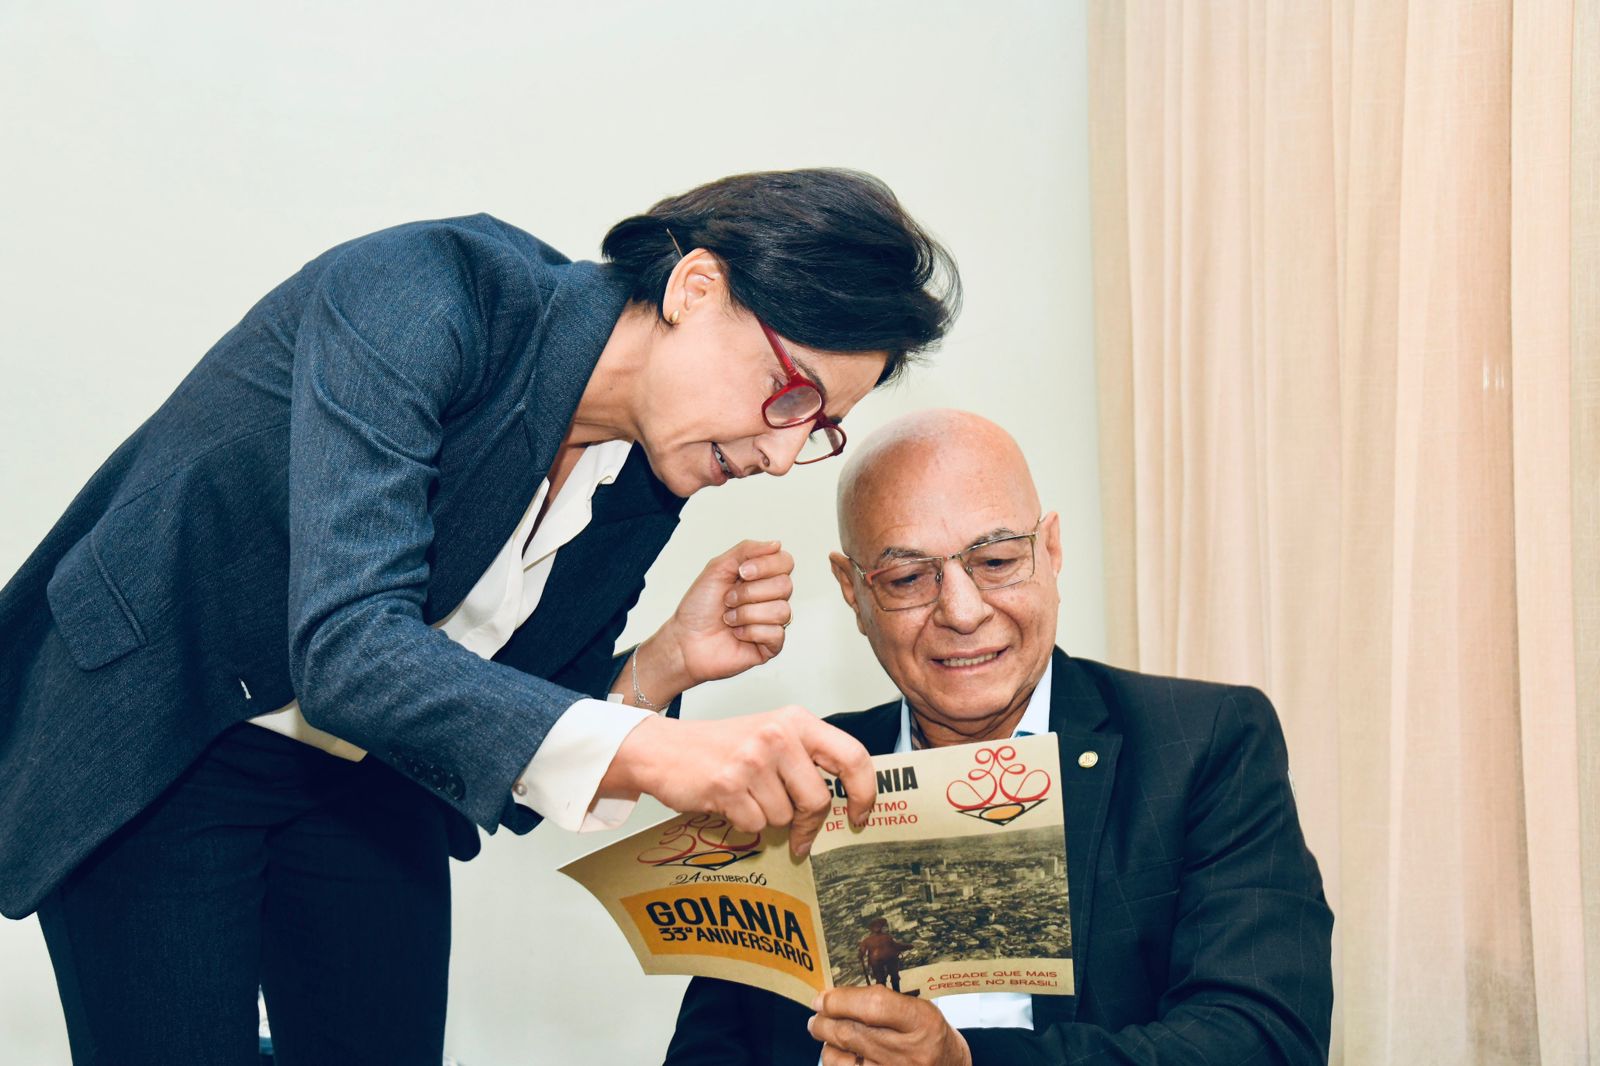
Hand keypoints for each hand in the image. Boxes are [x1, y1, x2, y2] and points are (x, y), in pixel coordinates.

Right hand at [599, 707, 875, 856]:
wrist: (663, 749)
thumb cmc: (721, 746)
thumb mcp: (773, 736)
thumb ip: (809, 759)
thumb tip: (848, 800)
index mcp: (796, 720)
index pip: (853, 756)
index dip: (865, 792)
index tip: (860, 816)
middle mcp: (777, 735)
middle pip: (818, 799)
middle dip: (808, 824)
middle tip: (798, 833)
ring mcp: (752, 760)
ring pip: (784, 817)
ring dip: (768, 818)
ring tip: (747, 796)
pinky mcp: (728, 785)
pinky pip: (755, 825)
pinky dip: (744, 823)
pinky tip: (729, 802)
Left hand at [644, 540, 793, 696]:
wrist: (684, 640)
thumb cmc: (698, 607)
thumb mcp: (718, 568)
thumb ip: (746, 550)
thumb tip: (776, 544)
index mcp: (760, 578)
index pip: (785, 562)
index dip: (766, 565)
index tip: (742, 572)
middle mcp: (769, 598)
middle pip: (785, 585)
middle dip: (750, 592)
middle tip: (728, 599)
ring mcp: (772, 622)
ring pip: (781, 610)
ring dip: (747, 613)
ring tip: (729, 618)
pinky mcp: (770, 646)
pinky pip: (776, 634)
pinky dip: (750, 632)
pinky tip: (737, 634)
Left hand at [809, 987, 971, 1065]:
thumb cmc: (931, 1035)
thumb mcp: (919, 1009)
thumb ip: (882, 1003)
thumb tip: (835, 997)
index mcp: (922, 1021)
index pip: (873, 1006)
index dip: (841, 1000)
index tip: (823, 997)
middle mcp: (909, 1052)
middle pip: (852, 1033)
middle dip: (825, 1021)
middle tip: (816, 1013)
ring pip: (841, 1059)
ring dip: (826, 1043)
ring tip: (825, 1032)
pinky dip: (836, 1062)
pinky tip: (838, 1054)